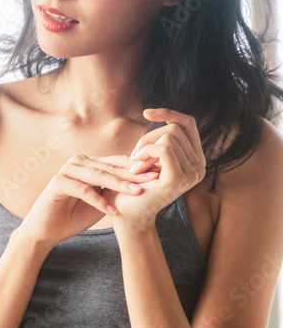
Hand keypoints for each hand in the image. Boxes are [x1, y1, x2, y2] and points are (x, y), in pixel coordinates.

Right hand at [18, 153, 158, 247]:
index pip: (118, 162)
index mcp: (90, 163)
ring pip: (99, 175)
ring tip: (138, 192)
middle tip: (153, 179)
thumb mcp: (102, 201)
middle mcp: (78, 162)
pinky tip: (113, 211)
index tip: (159, 174)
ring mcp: (67, 170)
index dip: (138, 168)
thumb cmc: (74, 216)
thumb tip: (146, 180)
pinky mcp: (57, 183)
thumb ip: (117, 189)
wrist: (47, 231)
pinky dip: (98, 201)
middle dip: (133, 174)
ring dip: (119, 185)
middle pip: (111, 167)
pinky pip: (83, 190)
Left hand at [115, 108, 206, 227]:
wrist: (127, 215)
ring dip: (144, 148)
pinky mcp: (179, 179)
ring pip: (169, 137)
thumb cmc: (134, 186)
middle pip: (175, 128)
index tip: (146, 112)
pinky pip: (165, 149)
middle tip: (134, 157)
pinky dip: (146, 153)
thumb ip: (159, 140)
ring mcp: (193, 173)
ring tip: (135, 166)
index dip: (168, 113)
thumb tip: (155, 113)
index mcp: (195, 158)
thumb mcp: (149, 158)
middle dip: (148, 138)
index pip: (187, 123)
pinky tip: (136, 168)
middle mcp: (200, 165)